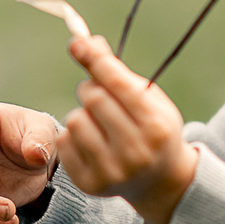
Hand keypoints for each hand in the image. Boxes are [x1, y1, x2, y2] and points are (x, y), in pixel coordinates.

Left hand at [58, 35, 198, 223]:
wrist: (160, 181)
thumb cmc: (153, 128)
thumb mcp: (148, 99)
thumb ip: (117, 72)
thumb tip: (85, 40)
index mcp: (156, 126)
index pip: (118, 84)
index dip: (96, 60)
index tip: (77, 42)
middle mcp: (136, 152)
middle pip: (94, 99)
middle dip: (91, 88)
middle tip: (96, 92)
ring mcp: (112, 171)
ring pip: (75, 120)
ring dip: (82, 114)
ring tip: (97, 122)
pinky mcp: (90, 184)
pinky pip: (63, 142)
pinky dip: (72, 135)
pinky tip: (90, 142)